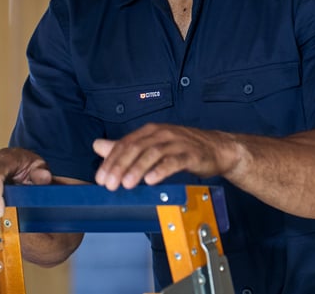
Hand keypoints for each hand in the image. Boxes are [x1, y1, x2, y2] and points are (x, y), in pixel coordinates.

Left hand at [92, 123, 238, 190]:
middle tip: (109, 184)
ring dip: (137, 169)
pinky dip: (161, 170)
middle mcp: (161, 133)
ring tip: (126, 184)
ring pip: (153, 153)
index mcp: (150, 131)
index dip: (111, 161)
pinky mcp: (190, 154)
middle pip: (136, 148)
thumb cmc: (182, 148)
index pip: (125, 144)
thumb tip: (98, 146)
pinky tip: (151, 180)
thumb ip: (125, 147)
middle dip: (120, 166)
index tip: (101, 178)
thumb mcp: (151, 145)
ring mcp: (176, 142)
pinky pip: (174, 161)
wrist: (217, 148)